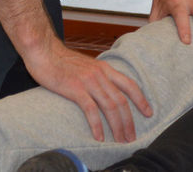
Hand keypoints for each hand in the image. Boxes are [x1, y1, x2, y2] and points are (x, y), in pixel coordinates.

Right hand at [27, 39, 152, 142]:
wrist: (43, 51)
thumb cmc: (61, 60)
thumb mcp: (86, 65)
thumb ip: (97, 76)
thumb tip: (104, 90)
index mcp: (104, 68)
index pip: (129, 85)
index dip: (141, 100)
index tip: (149, 113)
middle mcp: (100, 74)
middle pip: (121, 100)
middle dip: (129, 121)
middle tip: (131, 137)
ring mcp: (89, 81)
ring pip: (110, 106)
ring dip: (117, 126)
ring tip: (120, 140)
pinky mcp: (75, 89)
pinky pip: (91, 110)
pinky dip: (97, 125)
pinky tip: (99, 137)